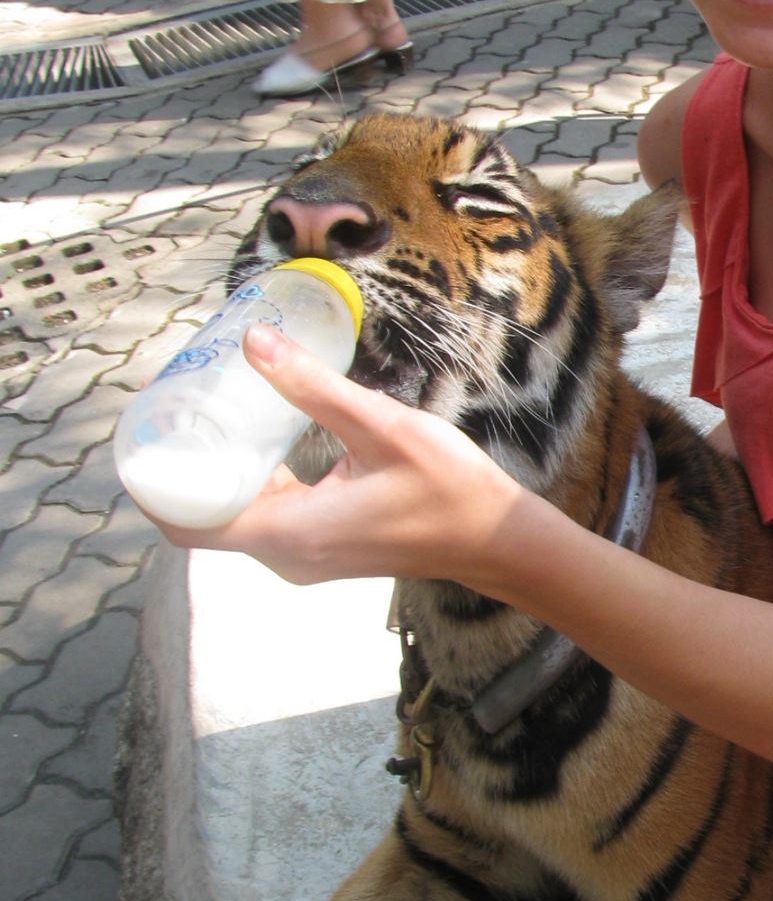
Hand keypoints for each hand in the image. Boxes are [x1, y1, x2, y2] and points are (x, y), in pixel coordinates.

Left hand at [142, 325, 525, 590]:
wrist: (494, 539)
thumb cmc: (447, 488)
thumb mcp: (381, 426)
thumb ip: (312, 387)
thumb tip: (254, 341)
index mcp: (290, 533)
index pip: (187, 522)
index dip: (155, 483)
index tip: (150, 433)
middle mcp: (286, 556)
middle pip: (203, 517)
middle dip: (187, 464)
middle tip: (185, 405)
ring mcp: (303, 559)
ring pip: (234, 518)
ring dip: (221, 472)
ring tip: (217, 413)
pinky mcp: (320, 550)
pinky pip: (264, 519)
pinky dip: (252, 483)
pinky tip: (263, 440)